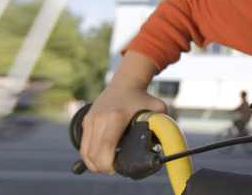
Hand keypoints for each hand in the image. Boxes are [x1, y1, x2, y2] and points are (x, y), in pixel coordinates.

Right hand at [79, 51, 164, 173]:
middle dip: (101, 166)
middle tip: (112, 170)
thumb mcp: (157, 107)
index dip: (108, 162)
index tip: (115, 169)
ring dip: (93, 163)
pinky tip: (98, 157)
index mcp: (117, 117)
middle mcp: (101, 118)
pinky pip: (84, 143)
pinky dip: (89, 154)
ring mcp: (91, 119)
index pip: (107, 145)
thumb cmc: (142, 97)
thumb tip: (167, 140)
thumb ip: (163, 123)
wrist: (125, 82)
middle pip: (94, 151)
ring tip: (105, 166)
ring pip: (86, 150)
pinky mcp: (86, 120)